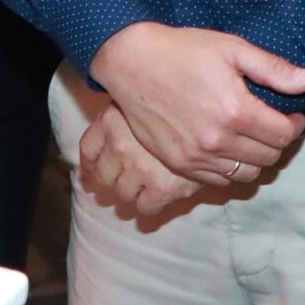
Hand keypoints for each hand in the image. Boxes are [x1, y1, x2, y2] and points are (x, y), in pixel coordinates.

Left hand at [79, 103, 205, 217]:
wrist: (216, 114)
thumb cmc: (180, 98)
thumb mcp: (142, 97)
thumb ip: (121, 114)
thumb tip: (100, 148)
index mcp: (111, 120)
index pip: (88, 150)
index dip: (89, 164)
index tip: (91, 172)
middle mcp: (120, 145)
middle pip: (102, 175)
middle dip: (110, 179)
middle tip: (122, 178)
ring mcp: (140, 169)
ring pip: (122, 193)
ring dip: (128, 192)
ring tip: (140, 185)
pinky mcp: (164, 188)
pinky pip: (145, 207)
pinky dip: (147, 204)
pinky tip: (154, 196)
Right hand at [88, 23, 304, 185]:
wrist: (132, 63)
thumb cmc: (182, 50)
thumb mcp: (231, 48)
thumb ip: (272, 68)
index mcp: (235, 111)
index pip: (283, 135)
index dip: (294, 125)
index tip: (291, 114)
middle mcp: (218, 140)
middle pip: (268, 158)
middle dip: (278, 142)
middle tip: (273, 125)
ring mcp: (196, 157)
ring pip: (245, 174)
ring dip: (257, 159)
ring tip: (253, 138)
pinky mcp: (179, 163)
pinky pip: (218, 180)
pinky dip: (230, 168)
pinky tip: (228, 147)